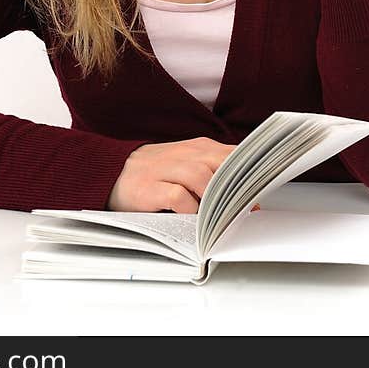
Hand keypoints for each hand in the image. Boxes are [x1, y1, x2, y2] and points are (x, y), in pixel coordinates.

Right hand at [106, 137, 237, 213]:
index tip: (257, 193)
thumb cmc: (155, 175)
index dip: (245, 174)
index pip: (230, 154)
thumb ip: (212, 172)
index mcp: (196, 148)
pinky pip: (177, 196)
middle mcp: (182, 154)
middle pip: (219, 164)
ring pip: (201, 177)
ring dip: (213, 199)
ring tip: (219, 217)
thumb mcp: (186, 166)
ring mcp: (163, 169)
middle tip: (244, 210)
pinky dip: (189, 209)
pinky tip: (191, 219)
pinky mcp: (148, 187)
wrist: (111, 174)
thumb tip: (244, 194)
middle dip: (235, 188)